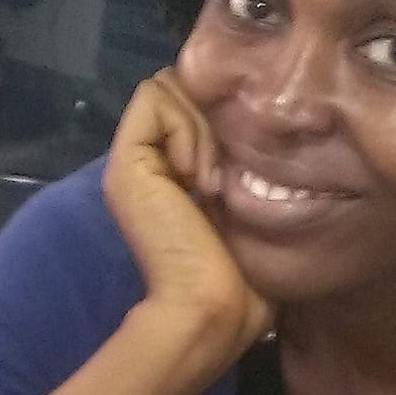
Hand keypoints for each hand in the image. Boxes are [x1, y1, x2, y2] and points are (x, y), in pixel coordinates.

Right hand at [102, 70, 271, 361]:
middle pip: (181, 89)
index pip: (195, 106)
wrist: (212, 308)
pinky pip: (153, 98)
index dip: (223, 114)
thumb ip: (245, 170)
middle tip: (223, 176)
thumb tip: (270, 134)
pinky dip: (183, 125)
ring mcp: (133, 162)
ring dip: (201, 124)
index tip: (240, 169)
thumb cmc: (243, 279)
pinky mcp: (125, 162)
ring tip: (210, 181)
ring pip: (168, 86)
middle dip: (213, 115)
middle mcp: (149, 163)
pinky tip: (196, 175)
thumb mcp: (252, 210)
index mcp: (175, 176)